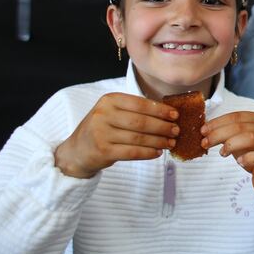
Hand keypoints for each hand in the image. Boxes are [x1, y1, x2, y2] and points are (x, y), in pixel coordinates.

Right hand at [54, 93, 178, 178]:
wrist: (76, 151)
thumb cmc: (102, 129)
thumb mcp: (113, 112)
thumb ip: (135, 110)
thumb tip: (168, 113)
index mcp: (109, 100)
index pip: (140, 104)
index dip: (160, 110)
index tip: (175, 115)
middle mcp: (103, 114)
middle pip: (141, 121)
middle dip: (162, 126)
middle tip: (176, 130)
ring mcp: (102, 133)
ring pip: (138, 138)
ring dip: (158, 141)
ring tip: (170, 143)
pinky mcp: (103, 151)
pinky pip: (132, 152)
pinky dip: (148, 153)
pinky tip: (157, 153)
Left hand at [202, 111, 253, 207]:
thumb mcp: (240, 141)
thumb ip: (228, 134)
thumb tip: (206, 130)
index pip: (236, 116)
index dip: (218, 122)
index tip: (203, 130)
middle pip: (240, 126)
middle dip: (218, 133)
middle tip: (205, 142)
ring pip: (250, 138)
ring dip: (230, 144)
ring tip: (222, 153)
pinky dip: (247, 158)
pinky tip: (239, 162)